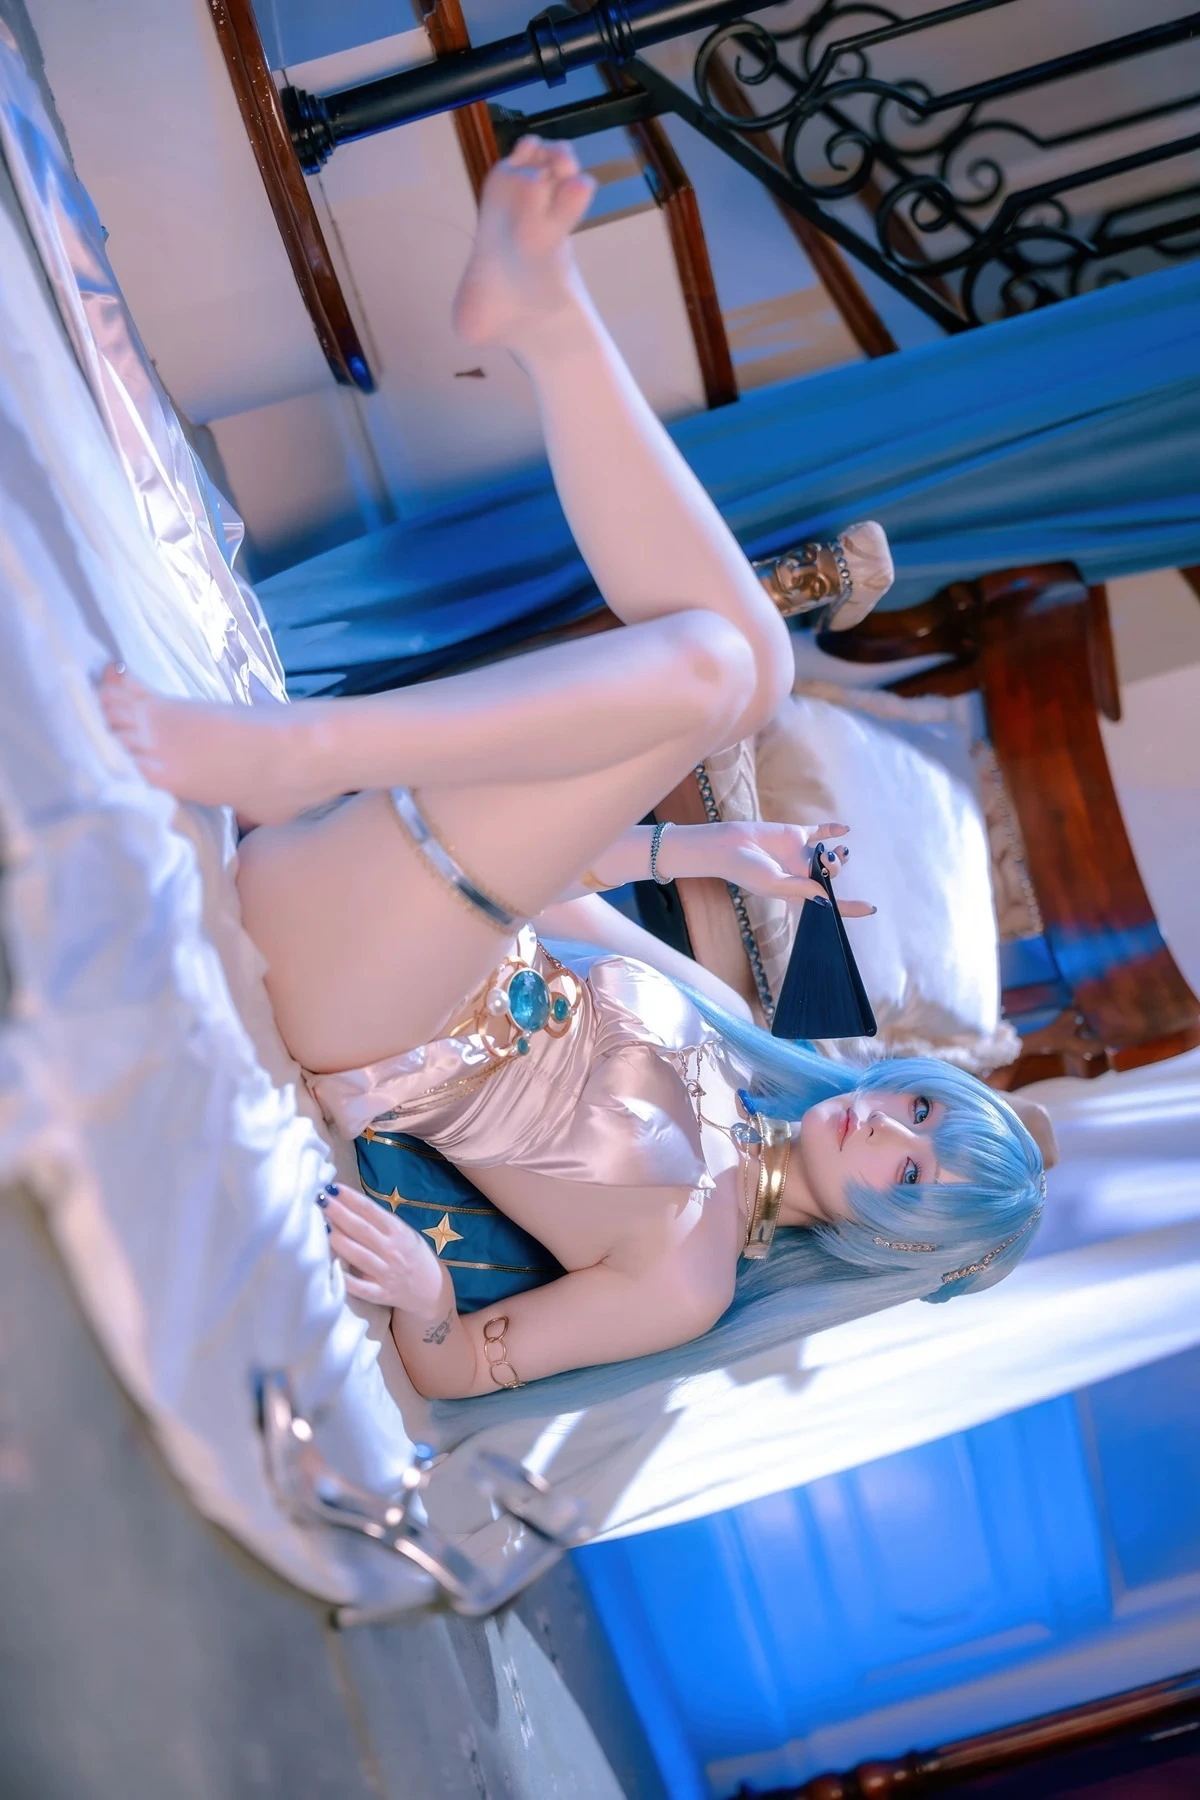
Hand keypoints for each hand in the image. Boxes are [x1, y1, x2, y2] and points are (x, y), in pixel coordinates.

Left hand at [322, 1184, 446, 1314]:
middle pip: (361, 1229)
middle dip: (339, 1213)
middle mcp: (391, 1250)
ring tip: (321, 1225)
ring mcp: (385, 1273)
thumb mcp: (404, 1233)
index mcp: (398, 1231)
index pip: (371, 1211)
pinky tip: (329, 1268)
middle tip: (320, 1200)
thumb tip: (348, 1206)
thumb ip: (380, 1223)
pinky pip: (360, 1287)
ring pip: (358, 1255)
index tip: (333, 1188)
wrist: (431, 1289)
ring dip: (338, 1239)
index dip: (351, 1198)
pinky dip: (345, 1279)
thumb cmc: (412, 1255)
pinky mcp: (380, 1294)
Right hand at [682, 820, 876, 916]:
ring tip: (833, 851)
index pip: (829, 902)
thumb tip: (827, 895)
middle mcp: (801, 874)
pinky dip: (833, 830)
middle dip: (835, 870)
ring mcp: (800, 854)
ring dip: (837, 855)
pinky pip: (820, 832)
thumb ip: (801, 888)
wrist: (730, 845)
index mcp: (797, 891)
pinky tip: (846, 830)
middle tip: (827, 863)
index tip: (871, 908)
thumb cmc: (746, 870)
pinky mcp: (796, 834)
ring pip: (829, 856)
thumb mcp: (773, 884)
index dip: (849, 907)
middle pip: (831, 877)